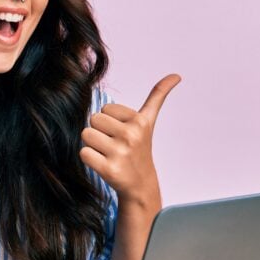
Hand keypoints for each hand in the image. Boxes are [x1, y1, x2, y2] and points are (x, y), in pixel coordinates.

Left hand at [79, 74, 181, 207]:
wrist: (140, 184)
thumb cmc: (139, 148)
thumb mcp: (149, 120)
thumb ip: (158, 95)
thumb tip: (176, 75)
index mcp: (139, 121)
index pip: (104, 108)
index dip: (109, 121)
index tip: (122, 133)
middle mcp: (131, 135)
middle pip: (93, 120)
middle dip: (99, 132)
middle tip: (113, 145)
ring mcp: (120, 153)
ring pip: (86, 135)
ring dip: (93, 145)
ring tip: (108, 154)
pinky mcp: (109, 169)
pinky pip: (83, 153)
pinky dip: (89, 159)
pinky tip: (103, 164)